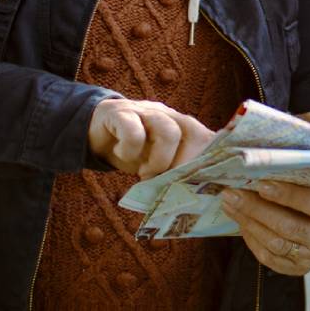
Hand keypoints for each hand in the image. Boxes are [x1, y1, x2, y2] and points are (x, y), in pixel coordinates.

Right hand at [87, 98, 214, 179]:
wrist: (97, 128)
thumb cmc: (135, 149)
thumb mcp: (158, 162)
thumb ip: (175, 172)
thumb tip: (190, 198)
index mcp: (184, 127)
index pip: (209, 137)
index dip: (212, 159)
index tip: (205, 183)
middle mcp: (170, 115)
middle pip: (194, 133)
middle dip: (185, 164)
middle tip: (169, 184)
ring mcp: (147, 112)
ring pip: (168, 132)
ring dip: (160, 161)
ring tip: (146, 174)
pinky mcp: (121, 113)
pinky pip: (133, 133)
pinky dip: (130, 150)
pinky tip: (123, 155)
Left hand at [219, 180, 309, 275]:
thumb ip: (296, 181)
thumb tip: (259, 170)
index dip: (289, 195)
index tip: (261, 184)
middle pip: (289, 226)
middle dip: (256, 209)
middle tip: (232, 194)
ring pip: (275, 243)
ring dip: (249, 223)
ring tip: (230, 205)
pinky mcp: (295, 269)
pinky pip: (268, 257)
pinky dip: (251, 239)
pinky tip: (240, 223)